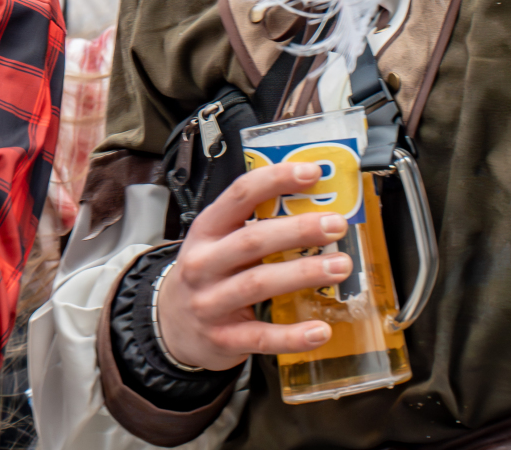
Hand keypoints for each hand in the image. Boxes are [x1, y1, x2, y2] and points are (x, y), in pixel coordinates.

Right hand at [156, 160, 351, 370]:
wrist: (171, 326)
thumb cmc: (208, 275)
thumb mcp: (217, 243)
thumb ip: (254, 225)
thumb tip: (315, 204)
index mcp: (207, 231)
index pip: (239, 195)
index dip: (275, 180)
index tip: (312, 173)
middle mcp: (204, 263)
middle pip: (252, 240)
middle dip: (298, 230)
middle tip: (336, 224)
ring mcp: (211, 302)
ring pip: (258, 284)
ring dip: (303, 273)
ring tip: (340, 266)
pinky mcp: (223, 338)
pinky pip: (262, 336)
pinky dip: (293, 335)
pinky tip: (322, 329)